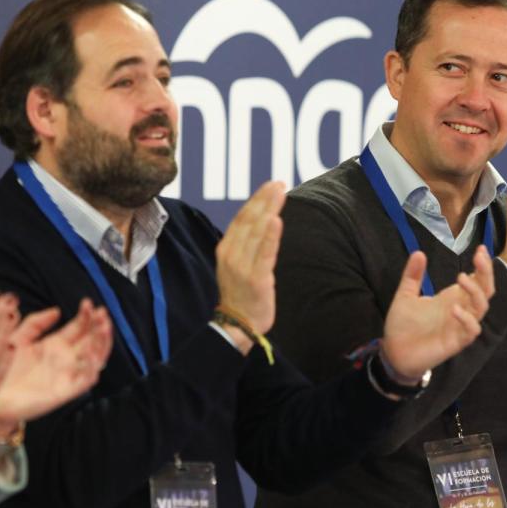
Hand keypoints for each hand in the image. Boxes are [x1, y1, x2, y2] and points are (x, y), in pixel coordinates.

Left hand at [0, 299, 112, 429]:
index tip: (87, 303)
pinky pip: (86, 379)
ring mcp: (68, 374)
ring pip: (96, 358)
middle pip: (92, 340)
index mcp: (55, 345)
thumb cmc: (2, 369)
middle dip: (100, 326)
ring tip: (104, 328)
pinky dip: (93, 367)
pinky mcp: (66, 391)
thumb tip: (57, 310)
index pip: (80, 328)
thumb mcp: (18, 338)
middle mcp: (66, 359)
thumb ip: (36, 323)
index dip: (86, 316)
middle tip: (102, 313)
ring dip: (103, 342)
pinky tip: (91, 353)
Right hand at [214, 181, 285, 352]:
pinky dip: (270, 236)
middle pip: (249, 220)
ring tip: (280, 192)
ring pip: (257, 232)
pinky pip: (265, 254)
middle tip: (279, 182)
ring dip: (269, 209)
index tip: (269, 185)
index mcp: (225, 249)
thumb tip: (262, 221)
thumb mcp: (237, 264)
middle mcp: (231, 255)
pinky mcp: (257, 279)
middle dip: (264, 199)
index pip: (240, 218)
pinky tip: (276, 220)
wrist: (236, 325)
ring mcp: (243, 267)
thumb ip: (246, 244)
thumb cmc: (241, 293)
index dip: (255, 200)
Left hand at [381, 246, 493, 381]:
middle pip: (485, 290)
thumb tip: (418, 252)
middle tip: (479, 257)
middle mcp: (461, 309)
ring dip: (476, 292)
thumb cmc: (403, 325)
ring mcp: (459, 326)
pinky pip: (471, 331)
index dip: (483, 265)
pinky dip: (467, 320)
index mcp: (452, 297)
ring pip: (482, 308)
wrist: (393, 353)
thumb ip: (413, 276)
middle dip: (486, 273)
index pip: (476, 279)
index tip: (480, 248)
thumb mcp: (405, 295)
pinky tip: (454, 309)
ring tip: (461, 278)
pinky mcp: (456, 342)